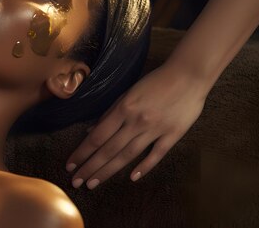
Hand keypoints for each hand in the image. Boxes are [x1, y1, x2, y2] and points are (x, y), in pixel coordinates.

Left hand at [65, 63, 208, 188]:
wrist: (188, 75)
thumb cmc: (155, 81)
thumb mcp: (128, 92)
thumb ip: (110, 113)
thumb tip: (90, 132)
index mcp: (123, 108)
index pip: (97, 136)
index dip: (82, 153)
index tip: (70, 165)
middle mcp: (136, 121)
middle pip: (109, 149)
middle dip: (90, 167)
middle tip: (77, 182)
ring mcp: (155, 129)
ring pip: (127, 155)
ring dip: (108, 171)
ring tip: (93, 183)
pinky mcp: (173, 135)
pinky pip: (156, 154)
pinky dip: (144, 167)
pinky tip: (131, 178)